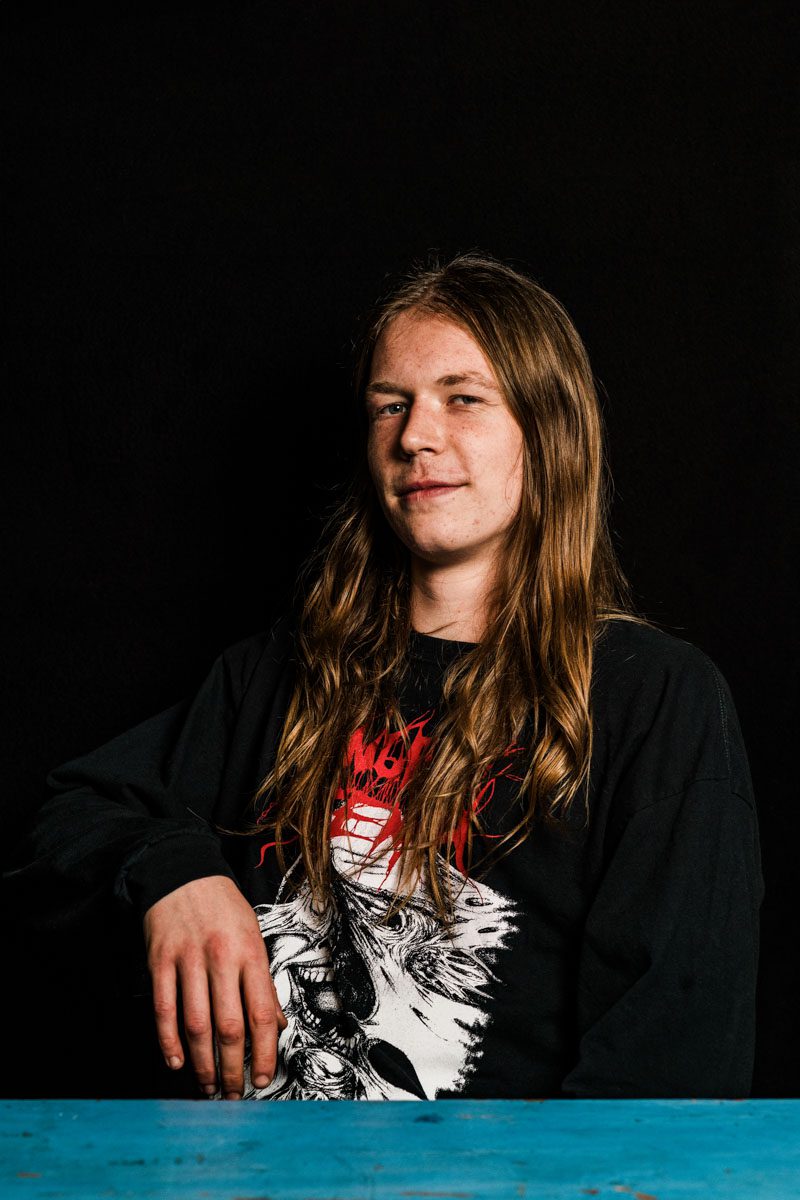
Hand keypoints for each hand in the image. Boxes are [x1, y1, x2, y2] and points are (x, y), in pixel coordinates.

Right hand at [143, 875, 286, 1099]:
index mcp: (250, 952)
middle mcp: (221, 958)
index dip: (266, 1052)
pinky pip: (164, 1010)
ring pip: (196, 1025)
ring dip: (202, 1063)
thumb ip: (262, 981)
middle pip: (229, 1026)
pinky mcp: (159, 962)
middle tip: (233, 1093)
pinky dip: (168, 1042)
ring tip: (208, 1085)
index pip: (263, 1012)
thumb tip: (277, 1025)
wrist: (182, 871)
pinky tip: (176, 1062)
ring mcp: (188, 960)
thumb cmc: (223, 908)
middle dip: (233, 1068)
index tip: (265, 1078)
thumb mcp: (253, 936)